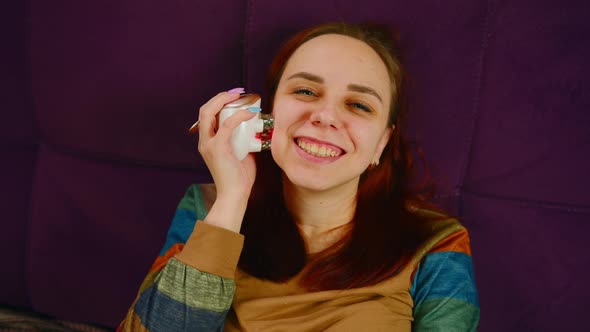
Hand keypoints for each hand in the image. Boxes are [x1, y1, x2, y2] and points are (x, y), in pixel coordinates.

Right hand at [197, 90, 257, 219]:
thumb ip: (244, 139)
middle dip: (220, 97)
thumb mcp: (241, 153)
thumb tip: (257, 128)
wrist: (235, 195)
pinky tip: (250, 113)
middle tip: (237, 93)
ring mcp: (208, 144)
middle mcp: (204, 141)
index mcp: (207, 142)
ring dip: (224, 101)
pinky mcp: (218, 148)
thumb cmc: (239, 177)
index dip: (218, 102)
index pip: (207, 115)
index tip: (235, 96)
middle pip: (205, 110)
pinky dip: (239, 115)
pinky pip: (227, 125)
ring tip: (240, 97)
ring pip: (209, 113)